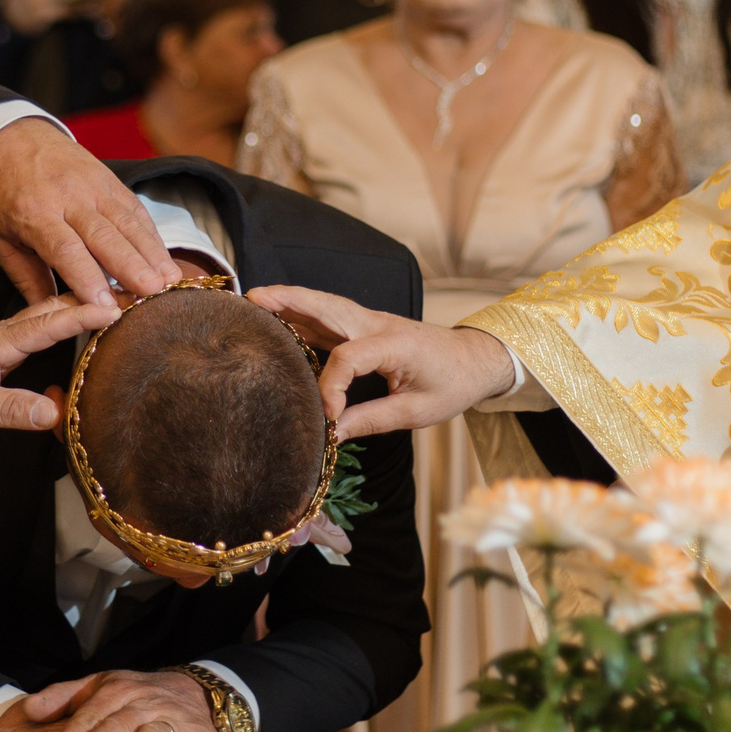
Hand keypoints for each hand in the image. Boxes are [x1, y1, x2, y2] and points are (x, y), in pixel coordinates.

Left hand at [0, 118, 178, 306]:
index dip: (88, 278)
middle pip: (104, 235)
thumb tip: (49, 318)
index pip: (65, 250)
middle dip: (132, 266)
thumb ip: (25, 278)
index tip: (106, 307)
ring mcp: (91, 184)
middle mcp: (66, 196)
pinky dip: (151, 233)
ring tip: (170, 279)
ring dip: (151, 251)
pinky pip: (133, 208)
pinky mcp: (108, 178)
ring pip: (126, 221)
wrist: (8, 138)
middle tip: (153, 293)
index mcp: (33, 213)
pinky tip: (164, 257)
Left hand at [0, 293, 117, 435]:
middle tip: (134, 293)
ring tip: (122, 298)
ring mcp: (7, 336)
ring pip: (53, 310)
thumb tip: (54, 410)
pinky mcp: (8, 343)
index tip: (115, 310)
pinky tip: (89, 317)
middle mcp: (4, 333)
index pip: (45, 324)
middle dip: (95, 297)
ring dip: (87, 302)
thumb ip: (9, 409)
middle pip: (55, 307)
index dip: (81, 316)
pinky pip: (47, 322)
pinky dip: (73, 315)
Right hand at [245, 285, 517, 439]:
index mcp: (395, 344)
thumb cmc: (452, 385)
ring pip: (325, 306)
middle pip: (328, 307)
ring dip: (291, 301)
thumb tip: (331, 433)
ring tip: (255, 300)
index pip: (348, 358)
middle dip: (290, 301)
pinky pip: (330, 317)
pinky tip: (279, 319)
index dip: (330, 388)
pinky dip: (303, 314)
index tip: (328, 419)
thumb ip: (371, 420)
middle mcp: (378, 324)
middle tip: (254, 298)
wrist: (476, 360)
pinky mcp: (366, 326)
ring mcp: (371, 321)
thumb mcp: (417, 412)